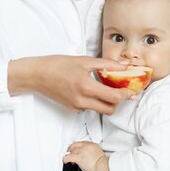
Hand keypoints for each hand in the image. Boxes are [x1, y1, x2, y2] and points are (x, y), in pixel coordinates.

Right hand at [8, 56, 134, 114]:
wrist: (37, 75)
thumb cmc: (58, 65)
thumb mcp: (84, 60)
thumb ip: (106, 64)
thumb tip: (124, 66)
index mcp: (86, 87)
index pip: (114, 97)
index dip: (126, 95)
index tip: (131, 90)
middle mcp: (82, 101)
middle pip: (110, 109)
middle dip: (119, 102)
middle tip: (122, 91)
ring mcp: (77, 107)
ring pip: (100, 110)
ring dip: (108, 102)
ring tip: (108, 89)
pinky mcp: (72, 109)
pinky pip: (90, 108)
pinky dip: (95, 101)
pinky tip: (92, 90)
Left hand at [63, 141, 112, 170]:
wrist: (103, 167)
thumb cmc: (102, 163)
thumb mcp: (97, 153)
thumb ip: (90, 151)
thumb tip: (84, 155)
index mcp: (92, 144)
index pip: (81, 143)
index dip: (77, 147)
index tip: (75, 150)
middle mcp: (86, 146)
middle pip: (75, 145)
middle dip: (71, 149)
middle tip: (69, 153)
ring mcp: (82, 151)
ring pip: (71, 151)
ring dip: (69, 155)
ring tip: (70, 160)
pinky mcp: (79, 157)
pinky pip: (68, 157)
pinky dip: (65, 159)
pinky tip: (65, 161)